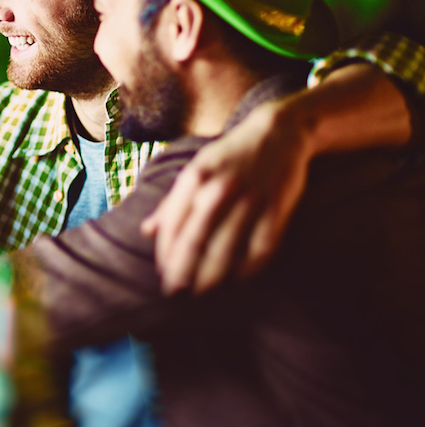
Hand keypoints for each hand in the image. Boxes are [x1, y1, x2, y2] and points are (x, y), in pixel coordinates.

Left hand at [141, 99, 312, 293]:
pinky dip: (248, 269)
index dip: (166, 253)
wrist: (278, 132)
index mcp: (194, 178)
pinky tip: (237, 280)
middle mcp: (219, 189)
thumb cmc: (229, 156)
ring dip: (211, 277)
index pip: (173, 224)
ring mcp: (249, 199)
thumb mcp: (195, 169)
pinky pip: (260, 249)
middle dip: (183, 271)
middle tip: (175, 293)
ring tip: (202, 293)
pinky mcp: (276, 209)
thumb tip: (147, 232)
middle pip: (195, 241)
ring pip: (226, 249)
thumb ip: (172, 202)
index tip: (163, 274)